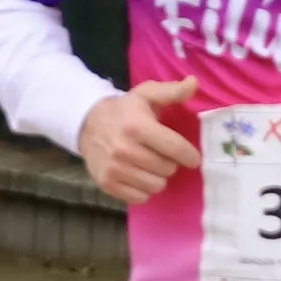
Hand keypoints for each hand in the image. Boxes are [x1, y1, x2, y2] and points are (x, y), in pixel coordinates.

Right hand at [78, 77, 200, 203]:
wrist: (86, 124)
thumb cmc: (124, 110)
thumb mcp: (146, 95)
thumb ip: (172, 91)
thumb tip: (194, 83)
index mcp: (137, 126)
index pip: (176, 149)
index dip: (190, 156)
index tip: (192, 158)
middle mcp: (125, 149)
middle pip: (168, 169)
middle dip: (170, 163)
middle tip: (161, 154)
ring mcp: (114, 169)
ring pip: (156, 185)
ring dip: (158, 177)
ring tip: (150, 165)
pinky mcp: (107, 184)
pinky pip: (140, 197)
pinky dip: (143, 189)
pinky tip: (138, 175)